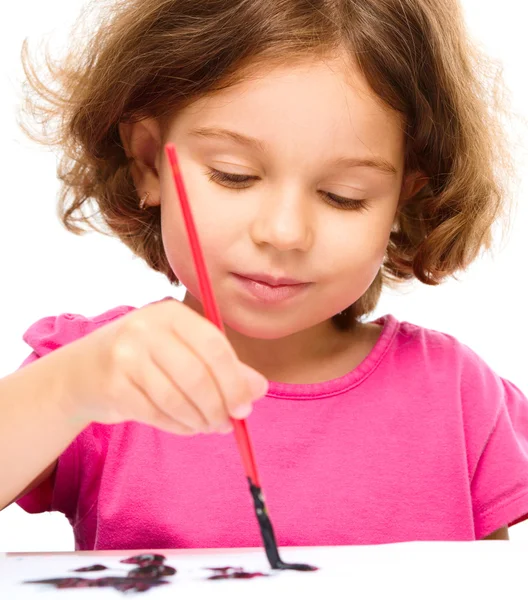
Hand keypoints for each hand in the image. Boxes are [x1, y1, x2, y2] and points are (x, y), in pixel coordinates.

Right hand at [60, 299, 267, 434]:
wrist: (84, 370)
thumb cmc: (146, 358)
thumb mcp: (184, 351)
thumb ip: (223, 366)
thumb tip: (258, 388)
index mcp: (171, 313)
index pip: (214, 345)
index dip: (235, 380)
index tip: (246, 406)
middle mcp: (146, 328)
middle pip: (197, 375)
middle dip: (219, 405)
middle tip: (229, 423)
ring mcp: (125, 355)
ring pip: (176, 398)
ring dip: (200, 420)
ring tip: (209, 426)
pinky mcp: (112, 385)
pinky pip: (157, 413)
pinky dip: (179, 426)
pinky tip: (188, 427)